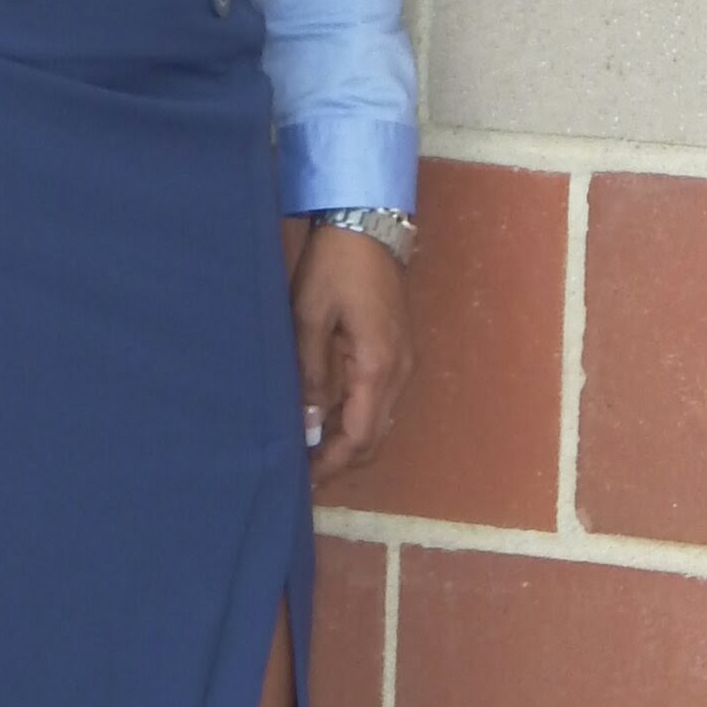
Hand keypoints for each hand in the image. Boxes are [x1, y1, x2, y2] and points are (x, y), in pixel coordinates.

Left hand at [284, 219, 413, 489]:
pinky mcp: (397, 354)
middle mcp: (399, 372)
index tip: (304, 481)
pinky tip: (327, 422)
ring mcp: (403, 363)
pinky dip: (355, 420)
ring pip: (378, 422)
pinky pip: (379, 402)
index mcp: (377, 366)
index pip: (359, 436)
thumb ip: (310, 374)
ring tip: (310, 453)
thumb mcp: (308, 318)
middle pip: (374, 437)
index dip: (332, 464)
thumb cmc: (334, 267)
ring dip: (348, 443)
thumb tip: (310, 425)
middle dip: (340, 461)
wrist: (368, 226)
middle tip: (303, 474)